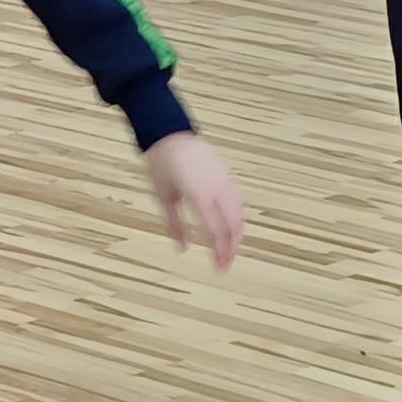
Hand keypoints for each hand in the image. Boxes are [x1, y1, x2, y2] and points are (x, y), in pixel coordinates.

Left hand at [145, 132, 244, 269]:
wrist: (169, 133)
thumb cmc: (162, 165)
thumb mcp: (163, 198)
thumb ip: (174, 226)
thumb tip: (183, 249)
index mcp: (200, 196)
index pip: (218, 232)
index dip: (221, 253)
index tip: (219, 268)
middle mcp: (217, 189)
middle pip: (234, 226)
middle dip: (232, 248)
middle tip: (225, 264)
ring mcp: (225, 180)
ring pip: (240, 214)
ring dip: (237, 234)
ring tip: (229, 250)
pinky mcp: (227, 174)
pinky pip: (238, 201)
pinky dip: (238, 218)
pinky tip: (231, 228)